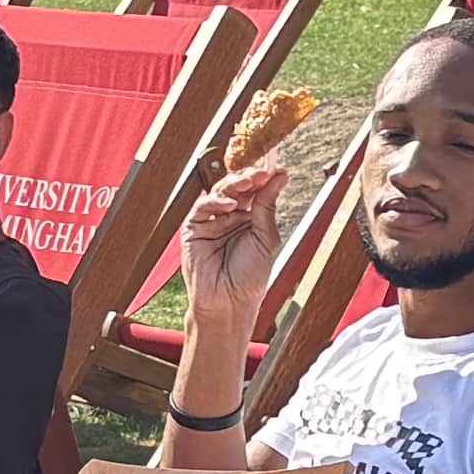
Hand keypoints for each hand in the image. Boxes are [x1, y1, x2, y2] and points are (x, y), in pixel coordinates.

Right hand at [175, 155, 295, 324]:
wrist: (229, 303)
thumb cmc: (250, 277)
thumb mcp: (266, 237)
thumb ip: (267, 205)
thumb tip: (279, 176)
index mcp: (249, 218)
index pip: (254, 190)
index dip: (262, 179)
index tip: (275, 170)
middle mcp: (229, 217)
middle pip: (236, 187)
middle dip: (248, 177)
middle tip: (260, 173)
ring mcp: (211, 221)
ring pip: (218, 192)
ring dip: (233, 184)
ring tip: (248, 183)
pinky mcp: (193, 229)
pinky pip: (202, 208)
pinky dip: (215, 202)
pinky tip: (230, 205)